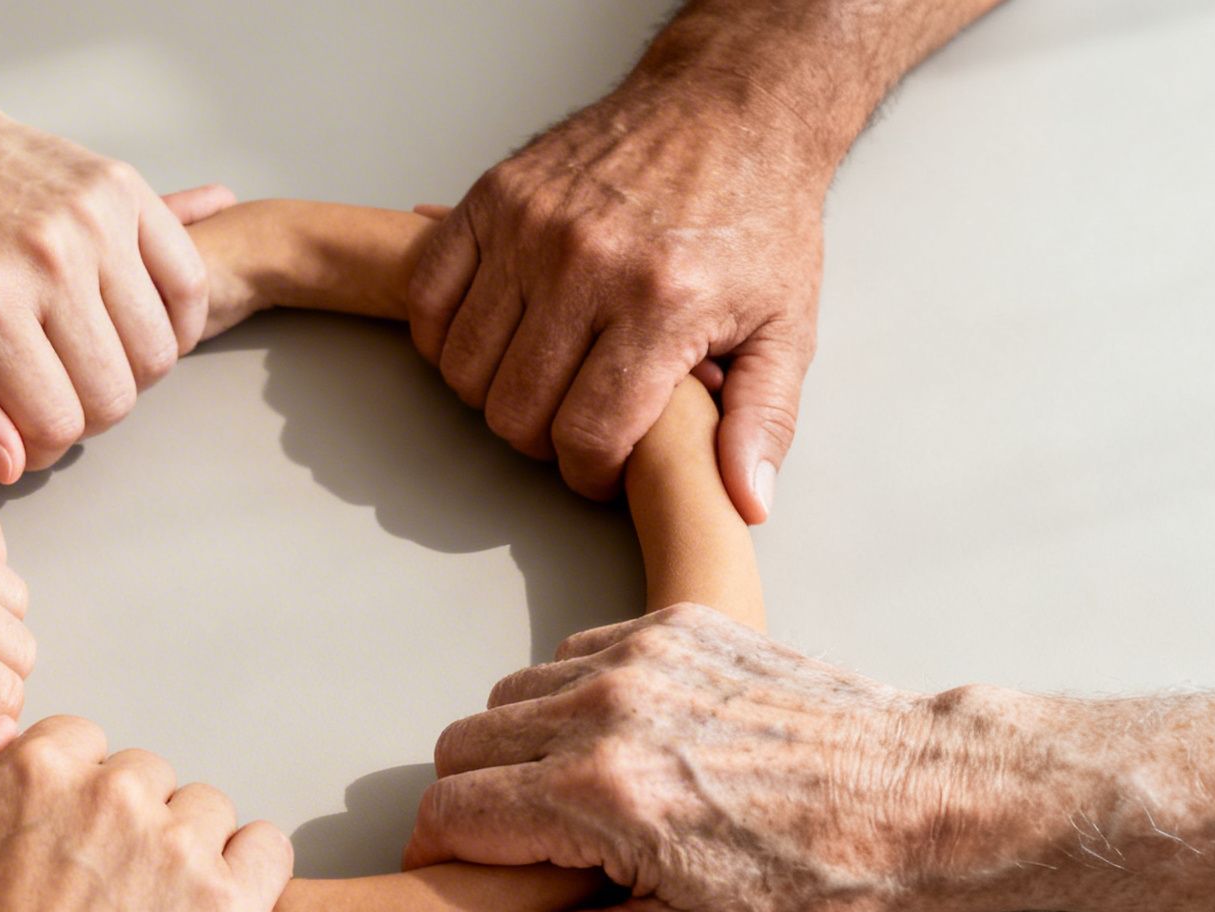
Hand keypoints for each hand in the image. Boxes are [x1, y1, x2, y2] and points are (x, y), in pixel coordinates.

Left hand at [0, 70, 224, 476]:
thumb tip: (11, 462)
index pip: (56, 423)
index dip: (40, 446)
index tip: (19, 430)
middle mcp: (50, 258)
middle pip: (115, 395)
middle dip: (85, 416)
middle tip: (51, 394)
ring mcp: (96, 220)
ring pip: (158, 351)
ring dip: (128, 373)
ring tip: (85, 358)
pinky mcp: (123, 191)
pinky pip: (187, 284)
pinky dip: (174, 322)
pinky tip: (130, 326)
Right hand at [0, 719, 291, 911]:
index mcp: (38, 771)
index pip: (83, 743)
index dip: (74, 798)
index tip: (71, 847)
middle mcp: (114, 795)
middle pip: (146, 777)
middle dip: (130, 824)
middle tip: (106, 894)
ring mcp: (177, 848)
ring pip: (206, 812)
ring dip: (187, 851)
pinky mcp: (228, 904)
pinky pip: (267, 850)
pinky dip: (249, 875)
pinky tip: (214, 910)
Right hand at [405, 604, 949, 911]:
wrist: (913, 794)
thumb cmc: (817, 874)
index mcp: (600, 795)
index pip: (450, 809)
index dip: (440, 851)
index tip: (461, 873)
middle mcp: (606, 710)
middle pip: (463, 742)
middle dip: (473, 798)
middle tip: (522, 842)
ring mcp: (640, 657)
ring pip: (511, 692)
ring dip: (520, 743)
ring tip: (579, 794)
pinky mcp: (674, 625)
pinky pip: (572, 651)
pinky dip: (574, 696)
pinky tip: (627, 742)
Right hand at [408, 75, 824, 516]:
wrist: (730, 107)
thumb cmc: (758, 216)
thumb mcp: (787, 325)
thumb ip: (764, 419)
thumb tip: (745, 501)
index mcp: (660, 304)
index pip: (585, 436)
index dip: (589, 474)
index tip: (603, 464)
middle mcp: (585, 263)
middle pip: (515, 411)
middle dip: (542, 440)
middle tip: (574, 420)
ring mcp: (529, 227)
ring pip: (465, 366)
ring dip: (492, 394)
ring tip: (538, 379)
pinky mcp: (494, 197)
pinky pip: (428, 298)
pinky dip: (444, 336)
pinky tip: (492, 338)